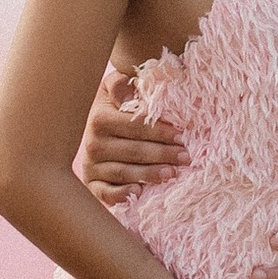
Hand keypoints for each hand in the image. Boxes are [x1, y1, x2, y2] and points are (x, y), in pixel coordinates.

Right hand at [79, 71, 187, 207]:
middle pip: (133, 151)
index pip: (136, 127)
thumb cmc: (113, 108)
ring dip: (150, 174)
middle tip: (185, 157)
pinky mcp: (92, 184)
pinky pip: (105, 193)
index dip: (160, 131)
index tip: (182, 136)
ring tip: (172, 173)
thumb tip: (128, 92)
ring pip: (124, 172)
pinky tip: (138, 192)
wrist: (94, 129)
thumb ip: (120, 84)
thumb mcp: (113, 88)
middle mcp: (92, 144)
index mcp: (100, 119)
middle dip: (162, 154)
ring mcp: (91, 166)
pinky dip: (121, 194)